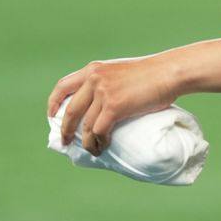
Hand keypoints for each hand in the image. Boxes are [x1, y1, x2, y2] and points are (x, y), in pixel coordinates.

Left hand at [46, 56, 176, 155]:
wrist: (168, 72)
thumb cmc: (151, 74)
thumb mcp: (120, 72)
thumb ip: (106, 82)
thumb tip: (100, 105)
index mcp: (93, 70)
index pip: (63, 86)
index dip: (53, 103)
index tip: (52, 116)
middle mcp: (94, 79)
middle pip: (70, 110)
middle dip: (65, 130)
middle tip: (66, 142)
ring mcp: (103, 93)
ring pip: (84, 125)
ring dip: (86, 142)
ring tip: (92, 150)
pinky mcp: (114, 106)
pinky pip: (98, 131)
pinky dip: (99, 142)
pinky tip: (103, 147)